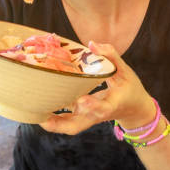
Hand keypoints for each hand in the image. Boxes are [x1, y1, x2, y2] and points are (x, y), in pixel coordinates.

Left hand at [40, 42, 154, 134]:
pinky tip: (38, 104)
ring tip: (34, 112)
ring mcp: (88, 117)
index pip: (102, 109)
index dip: (92, 106)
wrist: (135, 109)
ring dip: (52, 123)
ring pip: (69, 125)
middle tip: (43, 119)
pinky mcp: (83, 115)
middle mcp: (97, 115)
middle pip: (78, 126)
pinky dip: (53, 114)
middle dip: (60, 124)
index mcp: (111, 104)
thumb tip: (92, 43)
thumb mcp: (125, 70)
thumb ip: (111, 56)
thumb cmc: (130, 88)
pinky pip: (66, 118)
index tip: (82, 100)